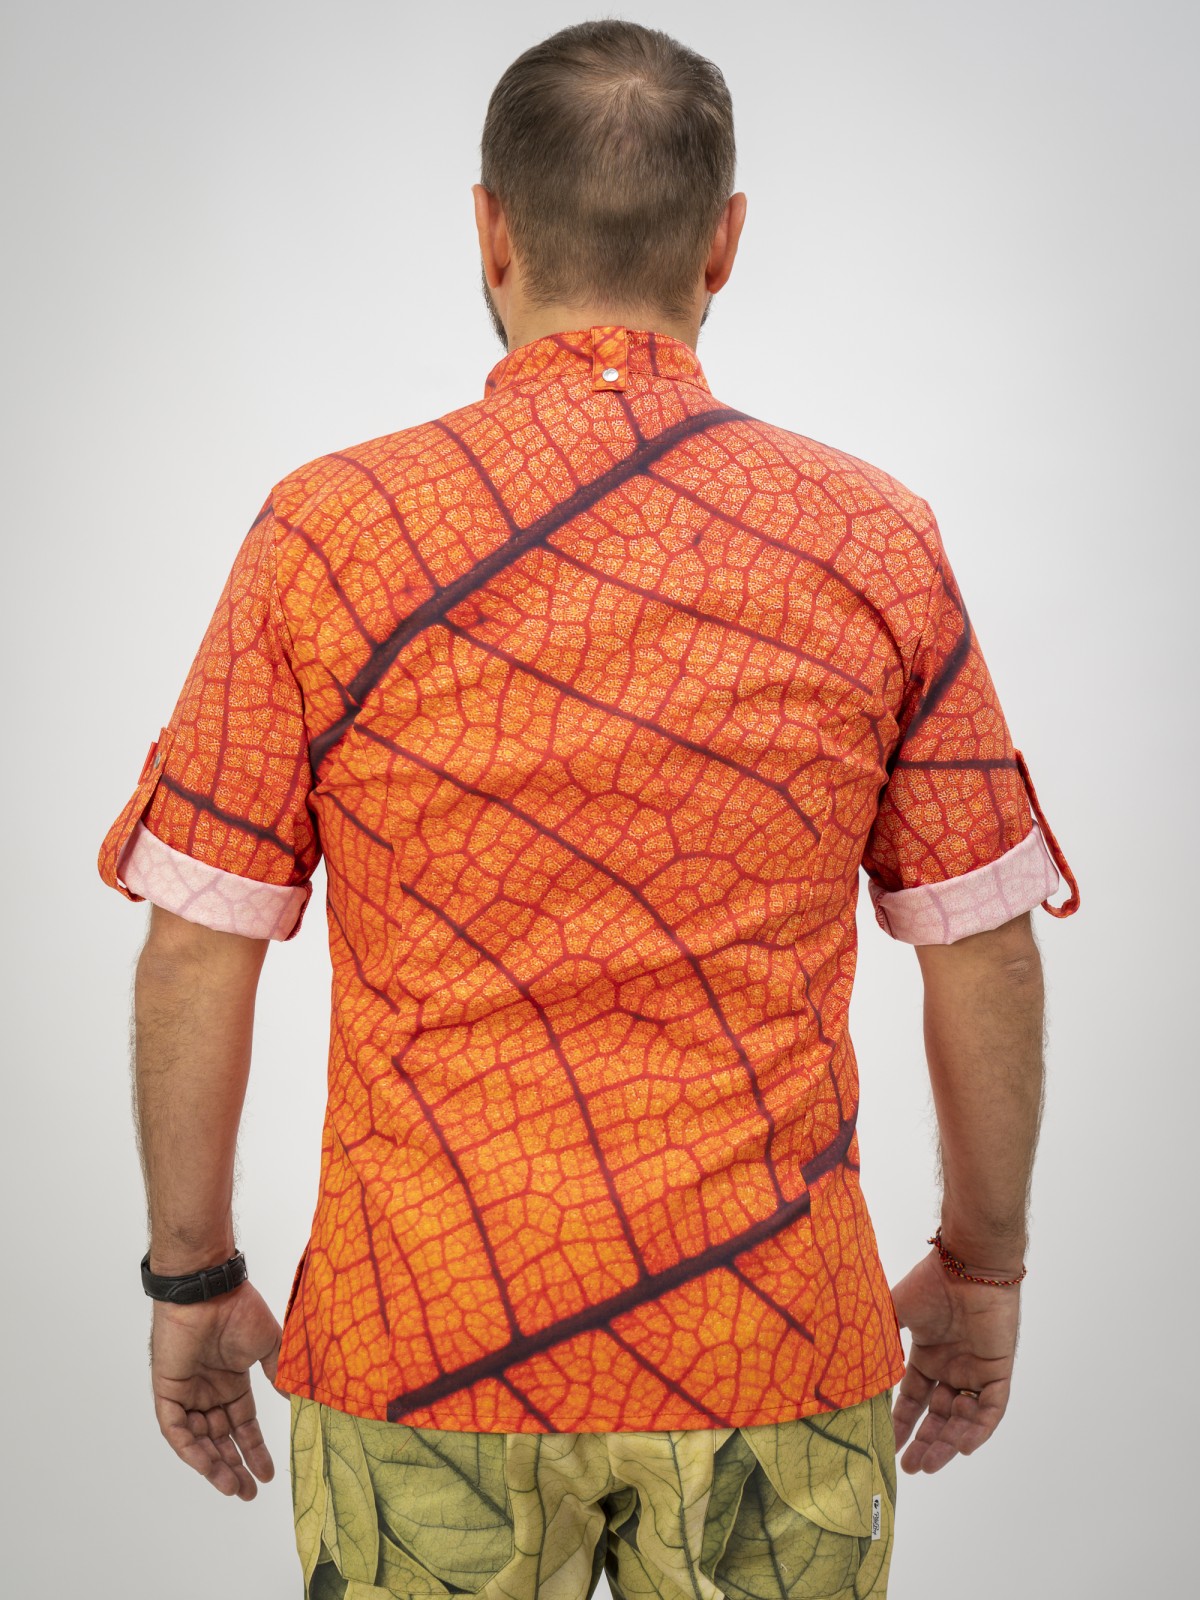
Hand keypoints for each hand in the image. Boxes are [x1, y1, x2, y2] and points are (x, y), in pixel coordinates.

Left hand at [149, 1281, 282, 1498]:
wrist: (209, 1290)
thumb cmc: (239, 1310)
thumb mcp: (268, 1344)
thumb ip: (278, 1372)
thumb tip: (293, 1398)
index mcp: (232, 1380)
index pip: (242, 1424)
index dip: (254, 1448)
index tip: (269, 1473)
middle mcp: (209, 1390)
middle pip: (221, 1438)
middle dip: (234, 1466)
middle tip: (249, 1491)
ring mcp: (187, 1392)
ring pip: (199, 1440)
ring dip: (214, 1465)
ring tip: (234, 1487)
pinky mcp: (167, 1391)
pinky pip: (176, 1429)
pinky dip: (191, 1450)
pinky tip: (208, 1466)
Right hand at [889, 1247, 1021, 1473]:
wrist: (968, 1263)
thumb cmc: (931, 1282)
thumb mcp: (894, 1311)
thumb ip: (877, 1336)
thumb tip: (841, 1357)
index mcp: (928, 1354)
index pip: (914, 1398)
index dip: (902, 1422)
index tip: (886, 1444)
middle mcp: (952, 1367)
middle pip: (938, 1416)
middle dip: (924, 1443)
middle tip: (909, 1468)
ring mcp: (975, 1370)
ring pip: (963, 1419)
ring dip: (948, 1443)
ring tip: (929, 1464)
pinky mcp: (998, 1370)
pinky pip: (991, 1409)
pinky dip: (978, 1429)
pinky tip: (962, 1447)